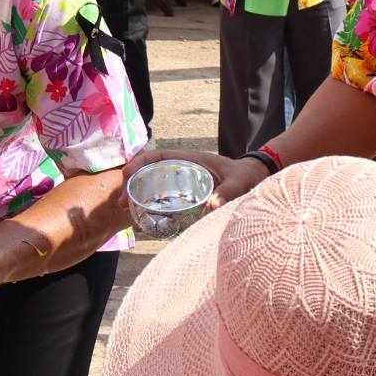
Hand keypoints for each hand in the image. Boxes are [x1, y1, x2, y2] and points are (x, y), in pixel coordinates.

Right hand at [122, 149, 269, 209]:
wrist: (252, 179)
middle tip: (122, 203)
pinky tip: (144, 219)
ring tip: (128, 213)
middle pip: (148, 171)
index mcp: (189, 159)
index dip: (138, 163)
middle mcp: (181, 169)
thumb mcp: (237, 182)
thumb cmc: (243, 175)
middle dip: (131, 184)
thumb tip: (213, 205)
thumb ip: (228, 192)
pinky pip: (161, 197)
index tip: (126, 175)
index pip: (157, 156)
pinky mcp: (184, 195)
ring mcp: (181, 182)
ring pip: (151, 185)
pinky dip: (150, 205)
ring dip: (137, 196)